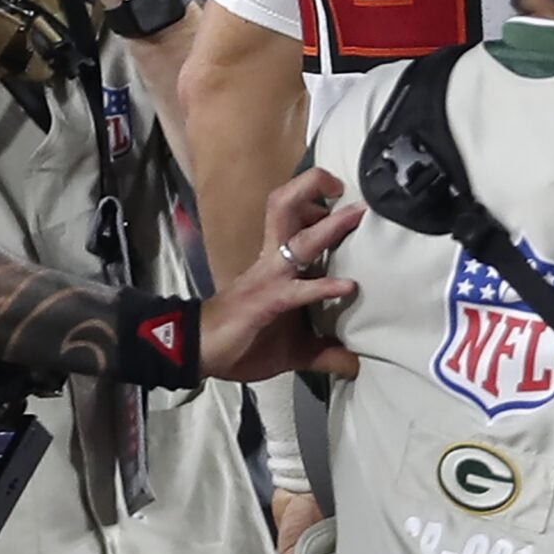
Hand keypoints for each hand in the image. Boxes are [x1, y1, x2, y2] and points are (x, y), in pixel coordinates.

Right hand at [200, 167, 364, 381]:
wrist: (196, 352)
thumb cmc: (244, 341)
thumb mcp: (293, 349)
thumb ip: (324, 351)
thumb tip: (355, 365)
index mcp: (278, 262)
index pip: (294, 217)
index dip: (316, 199)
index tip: (348, 198)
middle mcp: (273, 260)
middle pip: (286, 207)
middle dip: (314, 188)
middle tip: (352, 189)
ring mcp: (269, 278)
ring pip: (296, 239)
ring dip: (329, 226)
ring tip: (357, 215)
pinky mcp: (266, 300)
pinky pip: (297, 289)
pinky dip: (323, 286)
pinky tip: (347, 287)